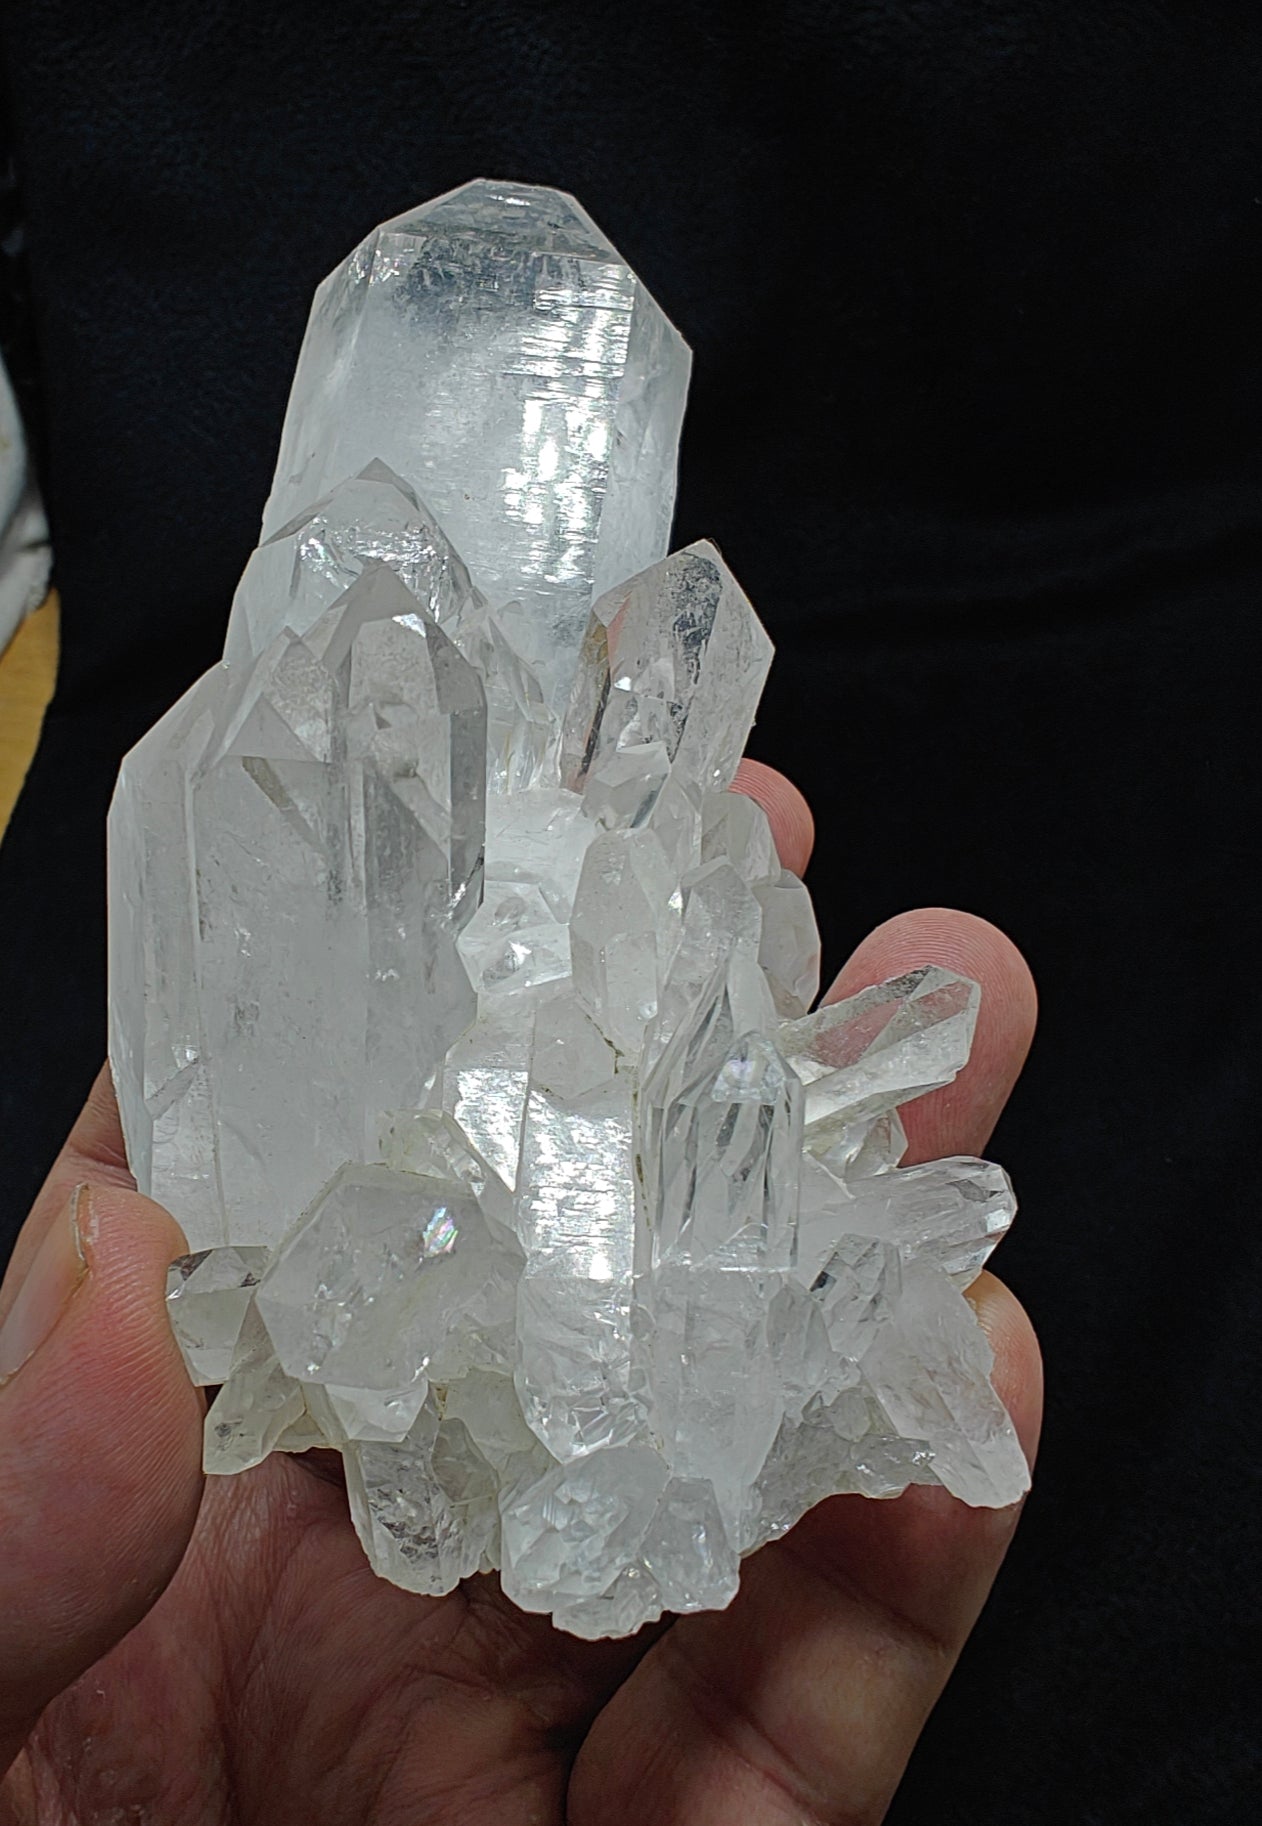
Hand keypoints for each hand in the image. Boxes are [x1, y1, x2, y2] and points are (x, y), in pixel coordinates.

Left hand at [0, 763, 1040, 1825]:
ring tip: (948, 1062)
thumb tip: (121, 1266)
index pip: (298, 1195)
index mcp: (165, 1479)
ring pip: (717, 1449)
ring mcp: (518, 1711)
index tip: (509, 837)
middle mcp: (362, 1556)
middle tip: (787, 885)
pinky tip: (970, 1377)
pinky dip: (897, 1551)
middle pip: (551, 1274)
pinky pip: (797, 1713)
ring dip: (843, 1255)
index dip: (403, 999)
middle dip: (678, 1072)